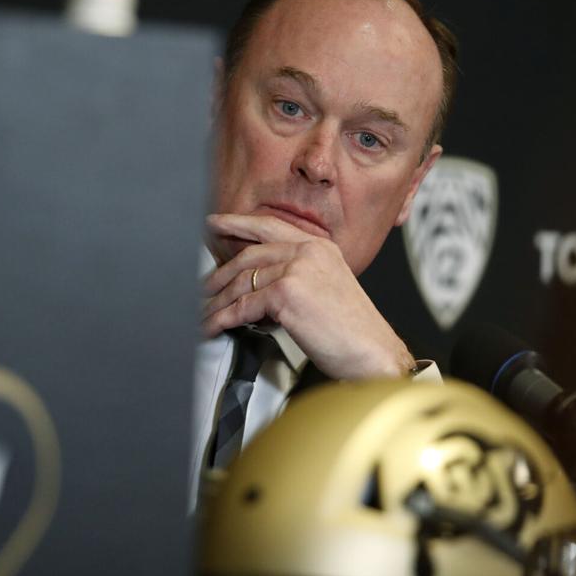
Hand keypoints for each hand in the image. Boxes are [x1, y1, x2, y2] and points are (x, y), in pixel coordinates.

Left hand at [202, 213, 414, 379]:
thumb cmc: (354, 331)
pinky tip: (213, 326)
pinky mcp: (287, 293)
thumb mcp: (326, 291)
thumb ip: (297, 278)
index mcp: (320, 247)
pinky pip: (243, 305)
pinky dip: (223, 319)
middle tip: (201, 284)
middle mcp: (309, 252)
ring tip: (203, 313)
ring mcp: (297, 269)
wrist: (374, 353)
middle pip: (249, 255)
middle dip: (218, 272)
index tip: (215, 223)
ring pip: (242, 282)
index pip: (270, 227)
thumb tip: (259, 287)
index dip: (238, 223)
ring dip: (217, 302)